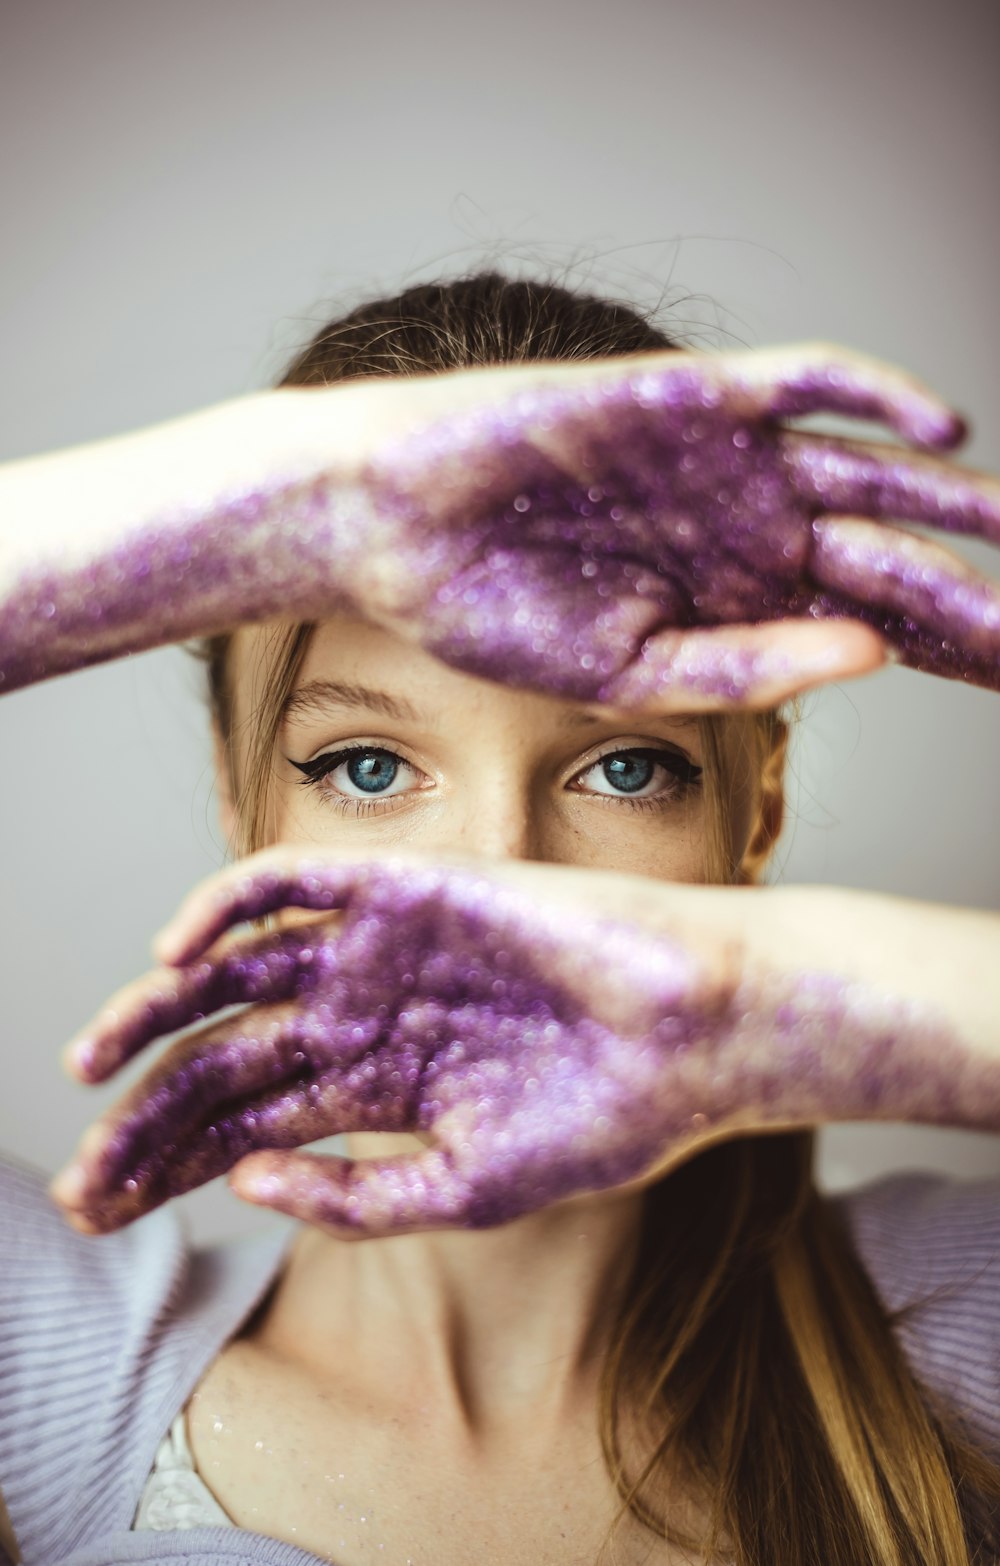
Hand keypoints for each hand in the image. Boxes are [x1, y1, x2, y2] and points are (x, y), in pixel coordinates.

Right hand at [5, 344, 998, 705]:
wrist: (392, 524)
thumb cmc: (489, 609)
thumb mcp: (629, 672)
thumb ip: (750, 666)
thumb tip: (875, 656)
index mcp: (730, 600)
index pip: (868, 620)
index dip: (945, 644)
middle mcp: (745, 526)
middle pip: (889, 548)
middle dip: (969, 581)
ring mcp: (727, 459)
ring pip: (869, 471)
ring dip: (951, 497)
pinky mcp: (697, 395)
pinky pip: (807, 383)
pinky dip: (876, 397)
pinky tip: (943, 432)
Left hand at [51, 850, 997, 1235]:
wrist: (698, 1030)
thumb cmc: (607, 1116)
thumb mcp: (467, 1189)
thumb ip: (355, 1196)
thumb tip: (242, 1183)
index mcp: (380, 1089)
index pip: (246, 1125)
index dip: (168, 1164)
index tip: (104, 1207)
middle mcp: (365, 1017)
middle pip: (224, 1059)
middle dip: (147, 1116)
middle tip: (86, 1173)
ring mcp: (379, 952)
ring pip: (235, 972)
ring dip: (157, 1011)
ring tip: (93, 1059)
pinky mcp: (405, 887)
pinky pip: (289, 882)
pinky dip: (224, 905)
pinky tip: (176, 955)